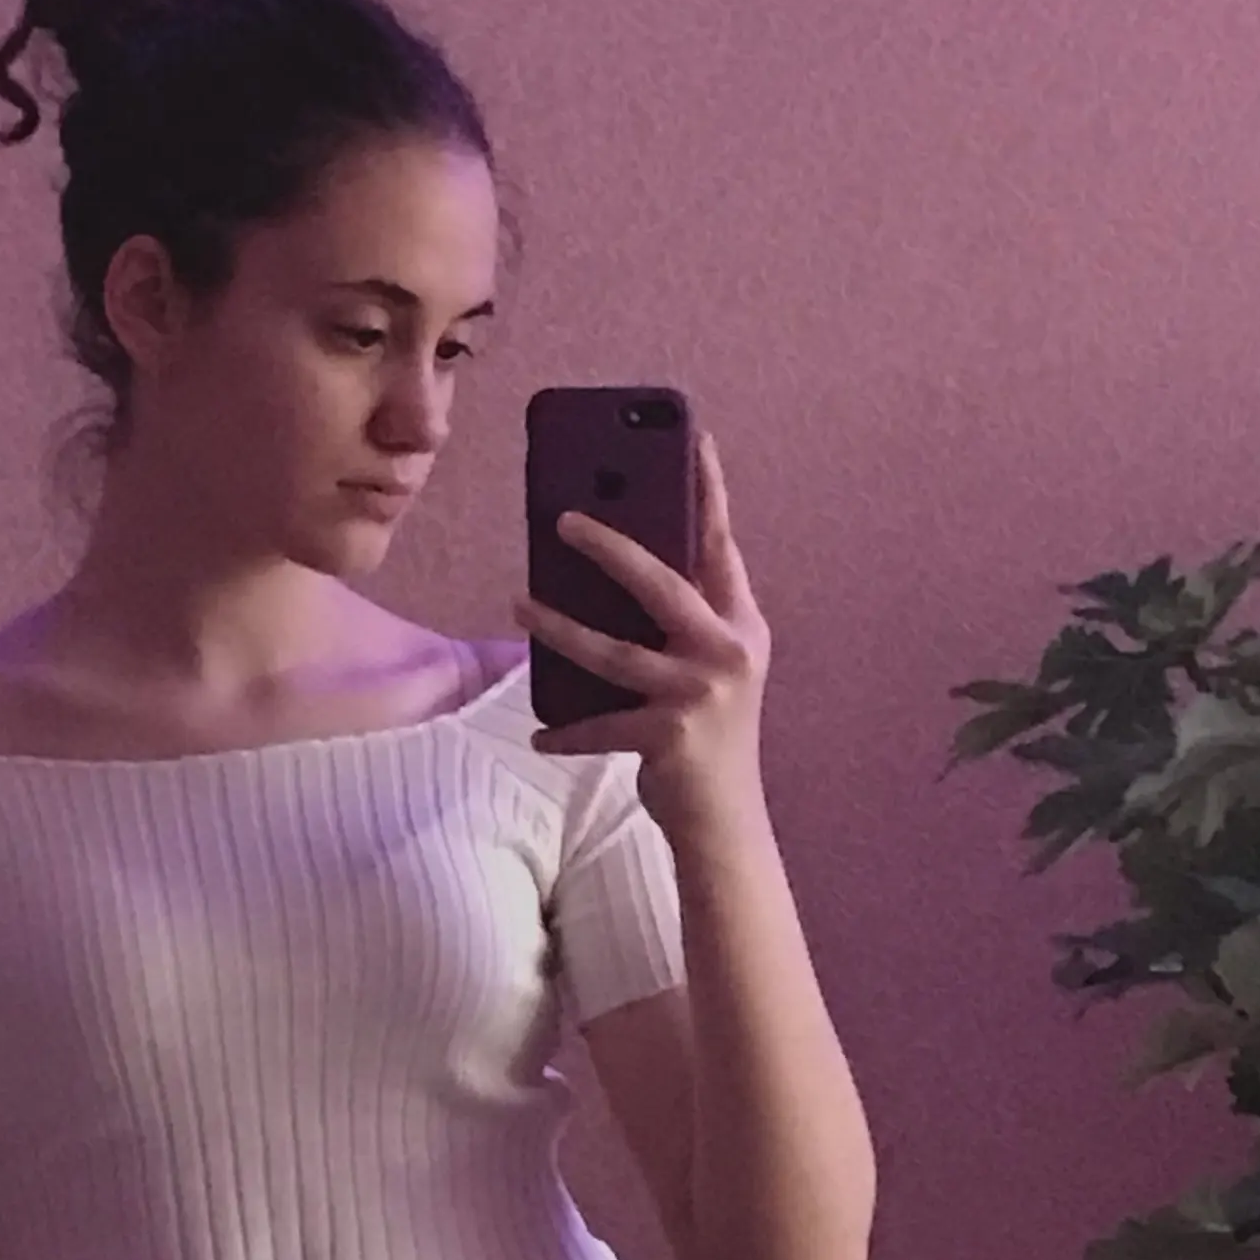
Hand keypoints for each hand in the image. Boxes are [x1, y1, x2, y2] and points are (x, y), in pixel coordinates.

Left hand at [511, 427, 773, 841]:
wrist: (726, 822)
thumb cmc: (706, 737)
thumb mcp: (705, 671)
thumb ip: (676, 626)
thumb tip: (603, 576)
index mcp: (740, 625)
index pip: (721, 545)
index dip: (709, 491)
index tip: (696, 437)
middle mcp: (727, 652)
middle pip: (663, 584)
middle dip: (611, 547)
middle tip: (564, 519)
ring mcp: (700, 694)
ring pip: (615, 651)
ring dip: (560, 628)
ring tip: (519, 604)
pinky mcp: (670, 737)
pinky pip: (601, 726)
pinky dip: (567, 733)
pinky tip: (540, 736)